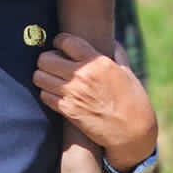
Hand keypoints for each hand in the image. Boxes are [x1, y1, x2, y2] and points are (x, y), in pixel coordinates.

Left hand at [33, 33, 156, 164]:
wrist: (132, 131)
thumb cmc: (133, 100)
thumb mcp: (127, 72)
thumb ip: (116, 54)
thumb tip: (111, 42)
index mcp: (97, 62)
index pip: (65, 41)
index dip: (60, 41)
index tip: (60, 44)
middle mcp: (82, 75)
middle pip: (46, 58)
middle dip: (48, 59)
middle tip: (54, 63)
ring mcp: (72, 94)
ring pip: (39, 77)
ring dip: (44, 76)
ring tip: (53, 78)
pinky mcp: (67, 110)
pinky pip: (44, 95)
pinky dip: (47, 93)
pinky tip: (56, 94)